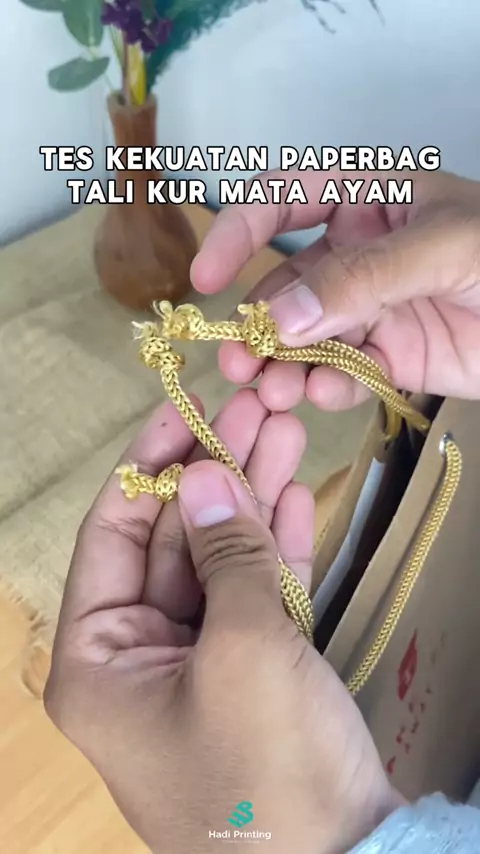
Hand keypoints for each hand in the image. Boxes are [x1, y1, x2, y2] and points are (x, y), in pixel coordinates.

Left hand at [44, 391, 398, 853]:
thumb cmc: (268, 768)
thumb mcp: (243, 649)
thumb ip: (222, 552)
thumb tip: (201, 471)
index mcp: (97, 661)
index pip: (109, 536)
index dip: (148, 467)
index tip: (185, 408)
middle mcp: (136, 659)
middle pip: (171, 541)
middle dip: (214, 474)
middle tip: (254, 407)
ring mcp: (196, 665)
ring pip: (218, 560)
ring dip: (251, 499)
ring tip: (284, 429)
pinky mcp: (248, 673)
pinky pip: (252, 596)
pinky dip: (274, 548)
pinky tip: (296, 494)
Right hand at [191, 169, 479, 410]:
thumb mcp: (443, 248)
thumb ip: (362, 278)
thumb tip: (281, 315)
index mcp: (371, 198)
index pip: (285, 199)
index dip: (239, 231)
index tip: (207, 278)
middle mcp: (361, 252)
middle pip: (287, 283)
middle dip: (258, 321)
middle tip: (237, 360)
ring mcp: (373, 308)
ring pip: (307, 335)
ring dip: (283, 362)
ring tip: (271, 389)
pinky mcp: (390, 357)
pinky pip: (343, 371)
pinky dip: (326, 386)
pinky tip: (322, 395)